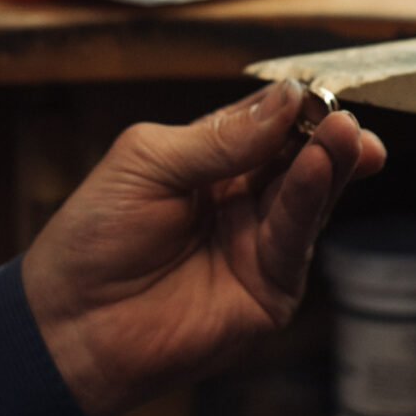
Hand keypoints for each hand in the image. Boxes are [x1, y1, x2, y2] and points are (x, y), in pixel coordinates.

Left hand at [21, 80, 385, 415]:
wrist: (69, 327)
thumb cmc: (92, 239)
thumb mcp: (147, 165)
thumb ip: (220, 138)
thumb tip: (289, 98)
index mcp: (209, 162)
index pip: (266, 123)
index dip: (295, 106)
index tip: (321, 89)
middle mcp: (243, 200)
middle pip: (298, 157)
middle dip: (325, 134)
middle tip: (346, 115)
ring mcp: (259, 244)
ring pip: (308, 195)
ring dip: (328, 162)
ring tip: (346, 134)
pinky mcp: (270, 289)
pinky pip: (296, 238)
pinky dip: (309, 201)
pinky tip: (318, 169)